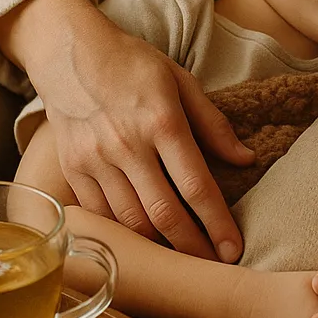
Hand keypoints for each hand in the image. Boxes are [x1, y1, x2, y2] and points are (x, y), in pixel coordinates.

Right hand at [0, 0, 253, 259]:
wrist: (70, 52)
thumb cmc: (133, 64)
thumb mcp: (181, 81)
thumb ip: (213, 123)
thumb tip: (246, 158)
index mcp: (162, 121)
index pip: (196, 185)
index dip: (218, 222)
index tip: (234, 248)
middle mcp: (128, 145)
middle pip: (164, 213)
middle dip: (194, 246)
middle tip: (214, 264)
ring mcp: (96, 159)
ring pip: (132, 220)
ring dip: (161, 246)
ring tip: (185, 257)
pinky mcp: (73, 169)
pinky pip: (102, 215)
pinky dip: (125, 232)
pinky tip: (145, 241)